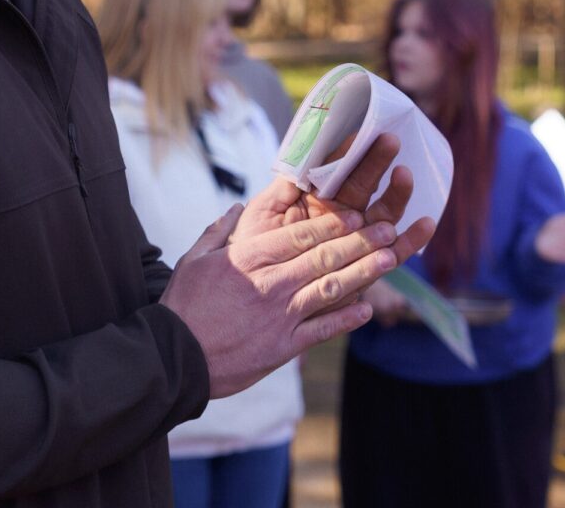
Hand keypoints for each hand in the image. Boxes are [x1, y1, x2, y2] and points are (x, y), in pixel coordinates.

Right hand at [161, 203, 401, 397]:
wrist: (174, 358)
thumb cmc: (182, 306)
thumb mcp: (195, 259)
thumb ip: (219, 230)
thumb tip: (235, 206)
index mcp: (250, 259)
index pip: (300, 235)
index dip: (333, 223)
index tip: (356, 213)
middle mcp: (270, 284)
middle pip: (324, 257)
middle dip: (360, 242)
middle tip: (387, 229)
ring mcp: (279, 316)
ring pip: (330, 289)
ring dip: (363, 273)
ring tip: (390, 259)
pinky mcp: (282, 347)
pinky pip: (322, 330)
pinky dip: (346, 319)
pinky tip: (367, 309)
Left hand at [232, 132, 435, 265]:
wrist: (255, 298)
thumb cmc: (254, 253)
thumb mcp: (260, 215)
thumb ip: (280, 189)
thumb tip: (299, 158)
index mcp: (314, 198)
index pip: (335, 169)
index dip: (347, 150)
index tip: (360, 128)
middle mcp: (340, 215)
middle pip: (364, 185)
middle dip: (376, 162)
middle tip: (389, 139)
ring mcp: (357, 239)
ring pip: (382, 214)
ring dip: (397, 194)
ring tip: (405, 174)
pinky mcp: (368, 266)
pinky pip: (393, 253)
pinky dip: (412, 241)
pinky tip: (426, 224)